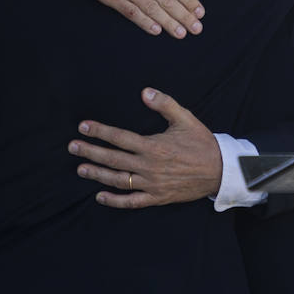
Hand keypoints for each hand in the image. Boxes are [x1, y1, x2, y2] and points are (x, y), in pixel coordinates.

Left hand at [67, 88, 222, 208]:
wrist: (221, 171)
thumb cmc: (201, 143)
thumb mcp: (186, 118)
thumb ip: (164, 104)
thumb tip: (144, 92)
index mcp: (153, 146)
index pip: (119, 137)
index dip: (99, 131)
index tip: (83, 127)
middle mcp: (148, 166)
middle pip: (113, 159)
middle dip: (90, 152)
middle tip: (72, 147)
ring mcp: (151, 184)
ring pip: (117, 180)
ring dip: (97, 174)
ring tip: (80, 168)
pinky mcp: (157, 198)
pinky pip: (131, 202)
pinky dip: (115, 200)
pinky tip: (100, 197)